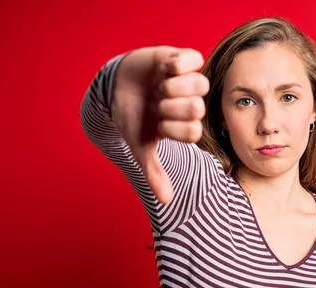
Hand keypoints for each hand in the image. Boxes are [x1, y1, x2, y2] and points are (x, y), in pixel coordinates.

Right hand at [111, 46, 209, 203]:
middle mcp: (191, 103)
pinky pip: (194, 58)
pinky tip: (164, 68)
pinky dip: (179, 64)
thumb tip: (167, 201)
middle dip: (171, 108)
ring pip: (200, 85)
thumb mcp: (139, 145)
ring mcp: (188, 81)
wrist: (116, 87)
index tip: (157, 124)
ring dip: (174, 87)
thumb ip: (154, 171)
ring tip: (160, 85)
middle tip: (156, 103)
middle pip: (199, 109)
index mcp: (186, 125)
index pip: (194, 132)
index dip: (173, 129)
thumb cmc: (132, 117)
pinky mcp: (181, 58)